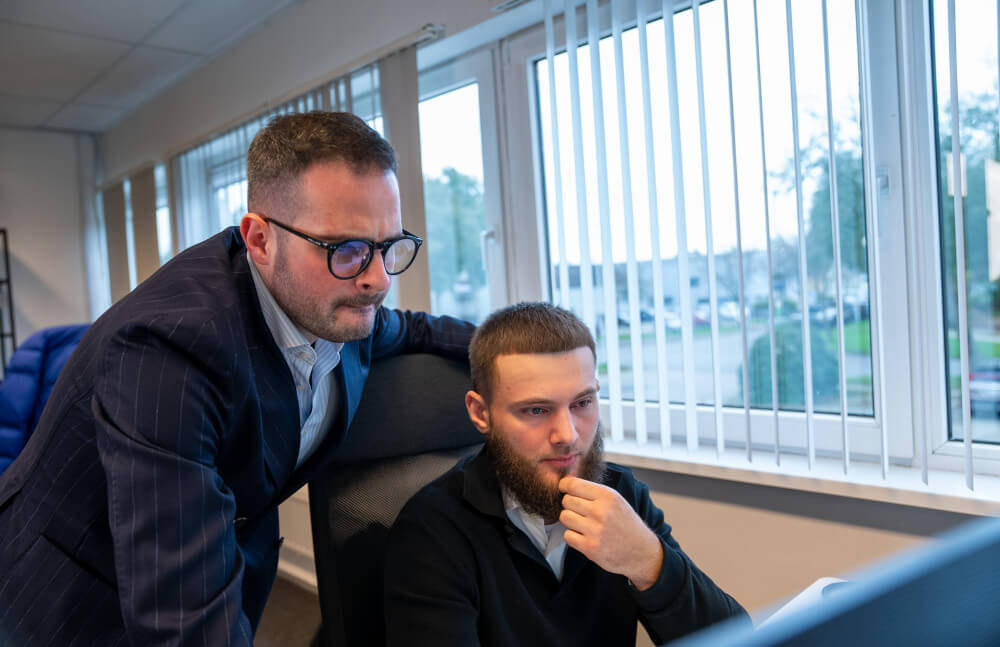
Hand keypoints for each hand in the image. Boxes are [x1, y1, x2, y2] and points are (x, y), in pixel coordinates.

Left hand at [558, 475, 662, 590]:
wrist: (641, 551)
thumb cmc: (626, 524)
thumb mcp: (616, 500)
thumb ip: (592, 490)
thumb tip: (566, 479)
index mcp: (608, 496)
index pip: (573, 485)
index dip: (564, 486)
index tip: (564, 489)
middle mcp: (601, 511)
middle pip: (567, 501)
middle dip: (570, 505)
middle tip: (580, 511)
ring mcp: (595, 530)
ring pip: (564, 517)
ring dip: (570, 520)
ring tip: (582, 523)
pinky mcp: (590, 548)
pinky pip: (568, 535)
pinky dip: (573, 536)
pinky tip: (584, 536)